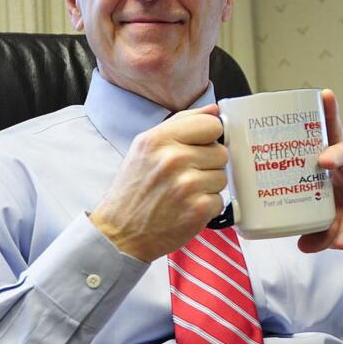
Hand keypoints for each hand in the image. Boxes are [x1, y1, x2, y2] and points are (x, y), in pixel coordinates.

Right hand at [89, 106, 227, 261]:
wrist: (120, 233)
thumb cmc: (134, 189)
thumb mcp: (146, 147)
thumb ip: (182, 123)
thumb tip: (214, 110)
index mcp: (159, 139)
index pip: (212, 125)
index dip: (210, 137)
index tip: (200, 147)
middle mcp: (173, 159)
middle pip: (220, 152)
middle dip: (208, 164)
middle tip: (186, 175)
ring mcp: (187, 185)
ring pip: (222, 176)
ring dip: (208, 186)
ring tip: (184, 192)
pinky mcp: (198, 209)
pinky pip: (220, 200)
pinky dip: (207, 206)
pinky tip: (187, 207)